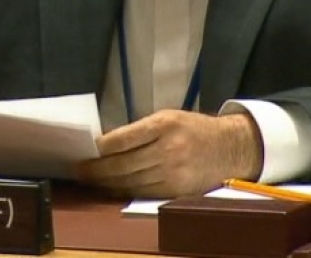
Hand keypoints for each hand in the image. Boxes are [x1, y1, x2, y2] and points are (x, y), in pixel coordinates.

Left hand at [77, 110, 262, 197]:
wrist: (229, 148)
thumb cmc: (193, 129)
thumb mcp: (168, 117)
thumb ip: (140, 130)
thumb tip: (106, 143)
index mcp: (164, 124)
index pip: (123, 138)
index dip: (100, 148)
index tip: (85, 151)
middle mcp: (169, 149)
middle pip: (123, 164)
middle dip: (97, 169)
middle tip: (80, 170)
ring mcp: (173, 172)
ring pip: (131, 181)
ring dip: (107, 183)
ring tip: (91, 180)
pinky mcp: (177, 190)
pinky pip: (143, 192)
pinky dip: (125, 191)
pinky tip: (112, 188)